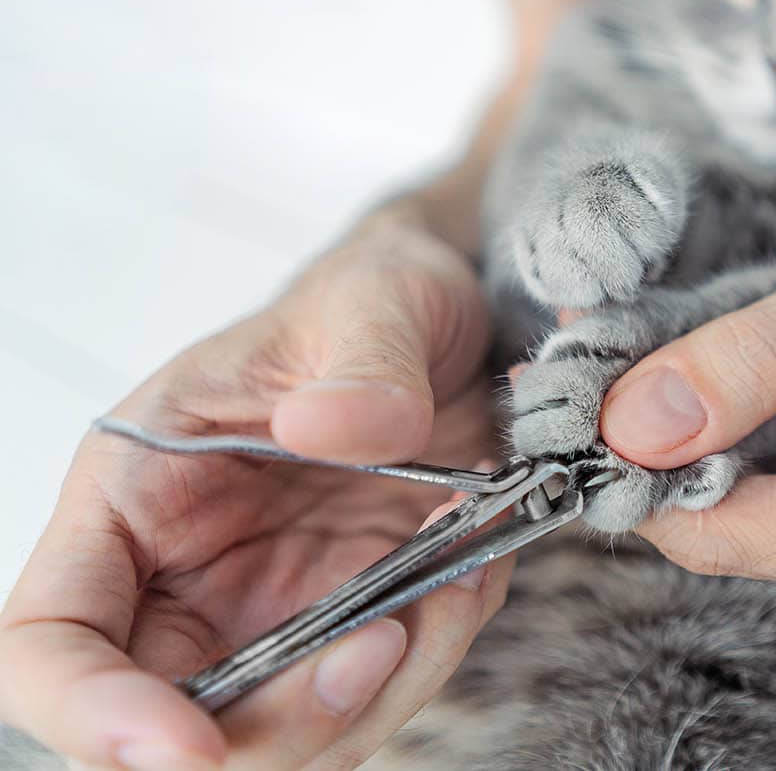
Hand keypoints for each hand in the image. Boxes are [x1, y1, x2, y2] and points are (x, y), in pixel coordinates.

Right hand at [0, 223, 506, 770]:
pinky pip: (382, 689)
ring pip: (293, 733)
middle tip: (384, 641)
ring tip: (455, 575)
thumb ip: (361, 362)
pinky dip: (436, 653)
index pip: (53, 639)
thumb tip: (331, 428)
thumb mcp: (373, 301)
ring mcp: (275, 611)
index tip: (187, 748)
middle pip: (182, 722)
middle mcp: (190, 576)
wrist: (452, 323)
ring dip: (382, 689)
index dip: (93, 712)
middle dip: (283, 720)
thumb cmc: (375, 299)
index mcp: (137, 495)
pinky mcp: (353, 623)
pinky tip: (473, 567)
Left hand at [598, 196, 775, 632]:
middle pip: (722, 533)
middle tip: (617, 347)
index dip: (634, 468)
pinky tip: (728, 380)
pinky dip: (726, 443)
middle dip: (656, 444)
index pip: (726, 535)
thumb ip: (747, 359)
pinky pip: (762, 506)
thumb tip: (633, 427)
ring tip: (691, 346)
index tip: (575, 396)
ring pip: (732, 520)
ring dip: (690, 438)